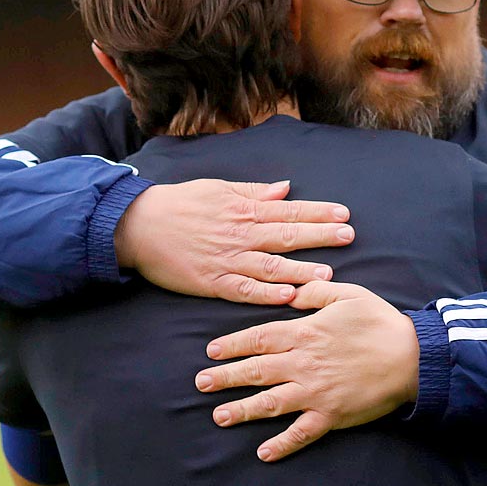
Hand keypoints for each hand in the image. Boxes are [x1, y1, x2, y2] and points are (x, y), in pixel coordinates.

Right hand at [113, 179, 352, 304]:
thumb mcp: (218, 188)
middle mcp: (240, 234)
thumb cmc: (178, 204)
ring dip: (300, 270)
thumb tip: (285, 188)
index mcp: (243, 210)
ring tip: (327, 274)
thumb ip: (253, 192)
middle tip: (348, 237)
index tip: (343, 214)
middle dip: (320, 236)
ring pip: (270, 266)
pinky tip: (287, 297)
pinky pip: (244, 290)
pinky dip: (266, 294)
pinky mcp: (212, 282)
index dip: (318, 212)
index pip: (289, 210)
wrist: (138, 225)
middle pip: (287, 235)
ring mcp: (227, 259)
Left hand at [196, 281, 418, 462]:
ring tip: (219, 416)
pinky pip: (301, 433)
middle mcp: (303, 363)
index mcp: (305, 333)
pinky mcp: (330, 415)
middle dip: (226, 377)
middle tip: (201, 383)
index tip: (211, 351)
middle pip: (256, 370)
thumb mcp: (348, 295)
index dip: (232, 345)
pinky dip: (281, 444)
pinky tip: (263, 453)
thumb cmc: (381, 323)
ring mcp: (315, 392)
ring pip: (270, 403)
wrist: (412, 357)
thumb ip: (315, 293)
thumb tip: (291, 293)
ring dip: (242, 410)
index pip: (259, 338)